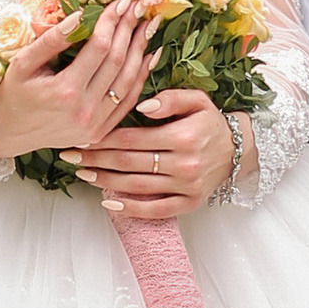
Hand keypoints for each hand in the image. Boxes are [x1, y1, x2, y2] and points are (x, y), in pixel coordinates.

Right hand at [0, 0, 154, 164]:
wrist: (7, 133)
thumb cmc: (13, 95)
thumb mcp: (23, 63)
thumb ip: (52, 40)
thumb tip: (81, 15)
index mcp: (65, 91)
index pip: (98, 48)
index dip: (112, 21)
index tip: (120, 1)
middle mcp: (85, 111)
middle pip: (117, 62)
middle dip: (129, 29)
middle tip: (138, 6)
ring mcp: (96, 124)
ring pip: (128, 81)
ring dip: (140, 50)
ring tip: (147, 25)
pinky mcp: (100, 132)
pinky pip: (128, 102)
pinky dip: (140, 77)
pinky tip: (148, 56)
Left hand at [66, 86, 237, 220]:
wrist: (239, 150)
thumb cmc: (211, 122)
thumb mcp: (197, 100)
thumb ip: (170, 98)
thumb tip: (141, 104)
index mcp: (184, 135)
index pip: (132, 138)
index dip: (103, 139)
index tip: (80, 137)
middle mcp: (185, 163)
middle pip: (129, 163)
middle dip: (95, 159)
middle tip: (69, 156)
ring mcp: (187, 186)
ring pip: (137, 186)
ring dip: (105, 181)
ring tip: (82, 174)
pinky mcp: (190, 203)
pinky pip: (156, 209)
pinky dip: (131, 209)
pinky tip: (108, 203)